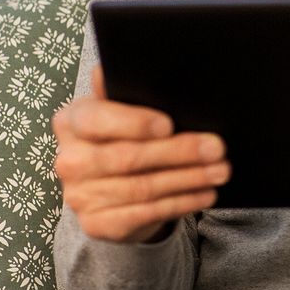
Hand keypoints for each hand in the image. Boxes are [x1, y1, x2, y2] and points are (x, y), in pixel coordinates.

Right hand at [52, 66, 229, 242]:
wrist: (111, 189)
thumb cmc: (122, 136)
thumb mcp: (120, 108)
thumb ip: (120, 89)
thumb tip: (114, 65)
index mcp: (71, 122)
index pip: (97, 119)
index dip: (134, 122)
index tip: (169, 123)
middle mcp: (69, 160)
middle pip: (128, 157)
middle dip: (179, 151)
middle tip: (216, 147)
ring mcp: (80, 196)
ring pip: (143, 187)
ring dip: (189, 178)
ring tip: (220, 169)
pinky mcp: (97, 224)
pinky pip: (146, 213)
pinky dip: (181, 202)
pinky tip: (205, 192)